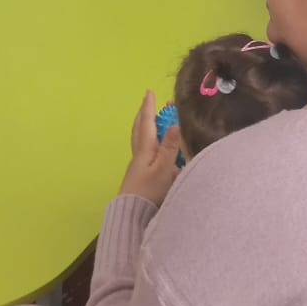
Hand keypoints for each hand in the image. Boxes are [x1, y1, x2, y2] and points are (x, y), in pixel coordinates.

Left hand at [117, 90, 181, 207]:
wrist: (132, 213)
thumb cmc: (149, 191)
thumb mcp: (164, 169)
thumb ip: (170, 147)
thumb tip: (174, 124)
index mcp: (145, 149)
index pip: (147, 123)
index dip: (149, 107)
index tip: (149, 92)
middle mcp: (139, 153)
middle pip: (140, 128)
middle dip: (145, 114)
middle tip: (148, 102)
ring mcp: (138, 164)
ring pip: (140, 139)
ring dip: (145, 126)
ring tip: (150, 120)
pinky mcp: (139, 173)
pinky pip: (143, 149)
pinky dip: (148, 140)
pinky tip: (153, 147)